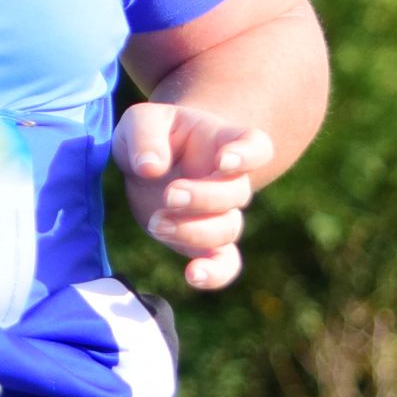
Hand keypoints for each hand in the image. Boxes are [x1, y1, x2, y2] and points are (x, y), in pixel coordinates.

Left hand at [118, 100, 275, 290]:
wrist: (151, 160)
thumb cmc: (152, 135)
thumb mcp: (141, 121)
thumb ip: (145, 136)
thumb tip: (150, 168)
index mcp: (223, 141)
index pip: (255, 145)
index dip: (247, 155)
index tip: (224, 160)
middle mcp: (229, 180)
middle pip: (237, 193)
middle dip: (203, 197)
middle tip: (169, 194)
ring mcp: (219, 213)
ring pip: (228, 229)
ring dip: (193, 231)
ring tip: (156, 223)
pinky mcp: (203, 242)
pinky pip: (225, 264)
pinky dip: (215, 274)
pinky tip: (193, 276)